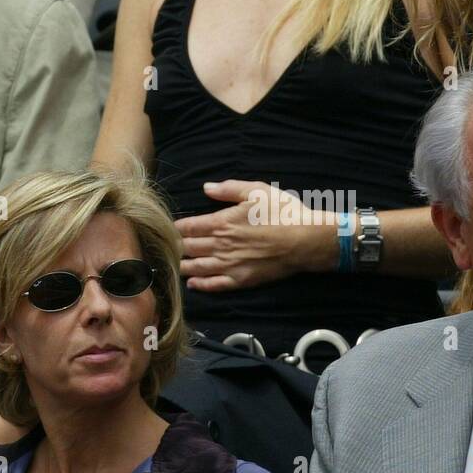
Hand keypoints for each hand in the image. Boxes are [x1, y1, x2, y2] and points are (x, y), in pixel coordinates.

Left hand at [174, 180, 333, 291]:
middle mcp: (220, 245)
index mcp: (221, 222)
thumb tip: (206, 187)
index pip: (188, 227)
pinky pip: (214, 285)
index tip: (170, 228)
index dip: (176, 228)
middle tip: (167, 247)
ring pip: (197, 267)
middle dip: (175, 247)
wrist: (305, 240)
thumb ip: (228, 189)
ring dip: (183, 266)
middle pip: (188, 248)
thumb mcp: (257, 191)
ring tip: (175, 265)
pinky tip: (192, 283)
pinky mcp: (241, 279)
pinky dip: (200, 285)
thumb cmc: (283, 213)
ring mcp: (230, 265)